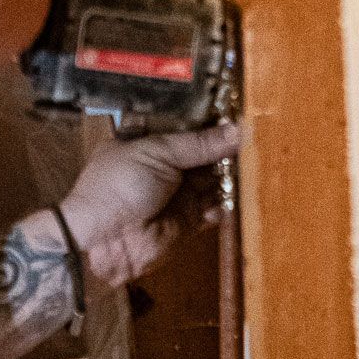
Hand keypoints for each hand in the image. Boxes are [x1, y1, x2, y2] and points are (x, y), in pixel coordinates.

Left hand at [55, 121, 240, 287]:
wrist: (102, 240)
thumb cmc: (119, 185)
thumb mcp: (156, 153)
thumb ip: (198, 144)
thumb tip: (237, 130)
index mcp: (149, 143)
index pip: (188, 129)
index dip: (213, 125)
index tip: (242, 117)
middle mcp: (165, 167)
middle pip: (205, 156)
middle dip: (228, 152)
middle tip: (256, 145)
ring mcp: (177, 195)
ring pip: (214, 182)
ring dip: (231, 178)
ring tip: (253, 170)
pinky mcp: (187, 222)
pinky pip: (214, 210)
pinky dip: (225, 206)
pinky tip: (234, 198)